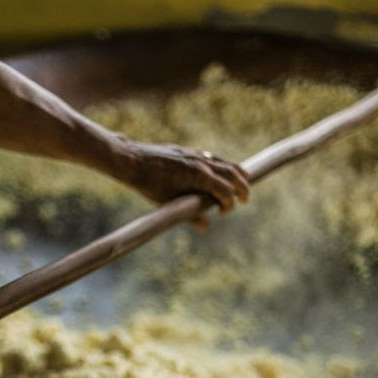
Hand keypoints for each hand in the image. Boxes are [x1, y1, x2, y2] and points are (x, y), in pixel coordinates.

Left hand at [120, 140, 249, 228]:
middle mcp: (201, 163)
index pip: (226, 191)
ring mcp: (196, 155)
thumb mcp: (169, 203)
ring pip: (224, 163)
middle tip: (245, 199)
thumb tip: (207, 226)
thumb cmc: (149, 184)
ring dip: (236, 173)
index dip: (229, 204)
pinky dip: (222, 165)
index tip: (223, 213)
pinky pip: (212, 158)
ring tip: (244, 180)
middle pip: (232, 173)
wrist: (132, 161)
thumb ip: (190, 214)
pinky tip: (221, 171)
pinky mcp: (189, 151)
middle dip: (242, 187)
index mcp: (199, 176)